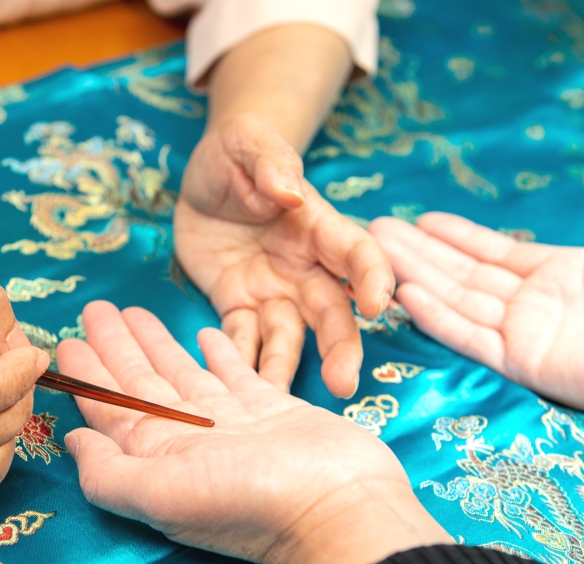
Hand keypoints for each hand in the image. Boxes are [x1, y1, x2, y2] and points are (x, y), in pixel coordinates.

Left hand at [56, 301, 451, 563]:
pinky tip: (203, 334)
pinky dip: (217, 353)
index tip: (64, 343)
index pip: (110, 410)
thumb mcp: (162, 494)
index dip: (86, 378)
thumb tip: (71, 442)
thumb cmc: (248, 501)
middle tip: (94, 309)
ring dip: (156, 344)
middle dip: (115, 348)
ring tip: (135, 312)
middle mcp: (189, 440)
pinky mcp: (271, 408)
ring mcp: (230, 424)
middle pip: (140, 384)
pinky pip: (234, 372)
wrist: (337, 506)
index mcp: (157, 457)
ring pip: (182, 373)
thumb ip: (109, 472)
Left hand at [173, 114, 394, 397]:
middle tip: (345, 382)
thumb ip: (270, 160)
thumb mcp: (247, 141)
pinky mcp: (238, 307)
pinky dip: (238, 362)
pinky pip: (241, 340)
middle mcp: (304, 268)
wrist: (204, 178)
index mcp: (318, 225)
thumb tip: (289, 190)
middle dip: (341, 347)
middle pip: (332, 312)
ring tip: (280, 401)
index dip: (372, 277)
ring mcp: (273, 291)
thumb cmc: (238, 152)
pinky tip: (231, 388)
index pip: (357, 253)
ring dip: (289, 368)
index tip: (378, 304)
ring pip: (290, 337)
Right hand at [369, 169, 583, 437]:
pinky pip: (469, 337)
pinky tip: (402, 294)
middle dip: (421, 252)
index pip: (499, 253)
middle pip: (465, 274)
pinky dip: (435, 317)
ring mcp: (529, 336)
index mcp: (569, 275)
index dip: (459, 237)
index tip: (422, 219)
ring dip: (415, 276)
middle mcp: (539, 305)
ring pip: (457, 300)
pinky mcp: (525, 364)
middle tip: (376, 229)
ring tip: (373, 252)